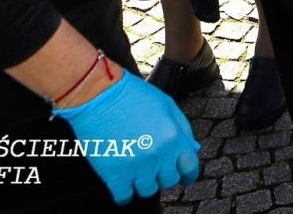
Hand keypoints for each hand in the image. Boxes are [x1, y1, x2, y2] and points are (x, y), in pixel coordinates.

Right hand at [54, 72, 199, 203]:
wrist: (99, 93)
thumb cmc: (133, 95)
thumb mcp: (167, 105)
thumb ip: (183, 129)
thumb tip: (193, 150)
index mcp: (174, 137)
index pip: (190, 168)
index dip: (188, 175)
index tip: (184, 178)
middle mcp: (159, 155)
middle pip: (169, 181)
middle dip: (164, 175)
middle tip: (155, 168)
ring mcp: (137, 166)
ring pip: (148, 190)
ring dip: (144, 183)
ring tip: (137, 171)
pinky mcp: (114, 174)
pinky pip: (124, 197)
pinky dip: (124, 193)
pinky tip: (122, 183)